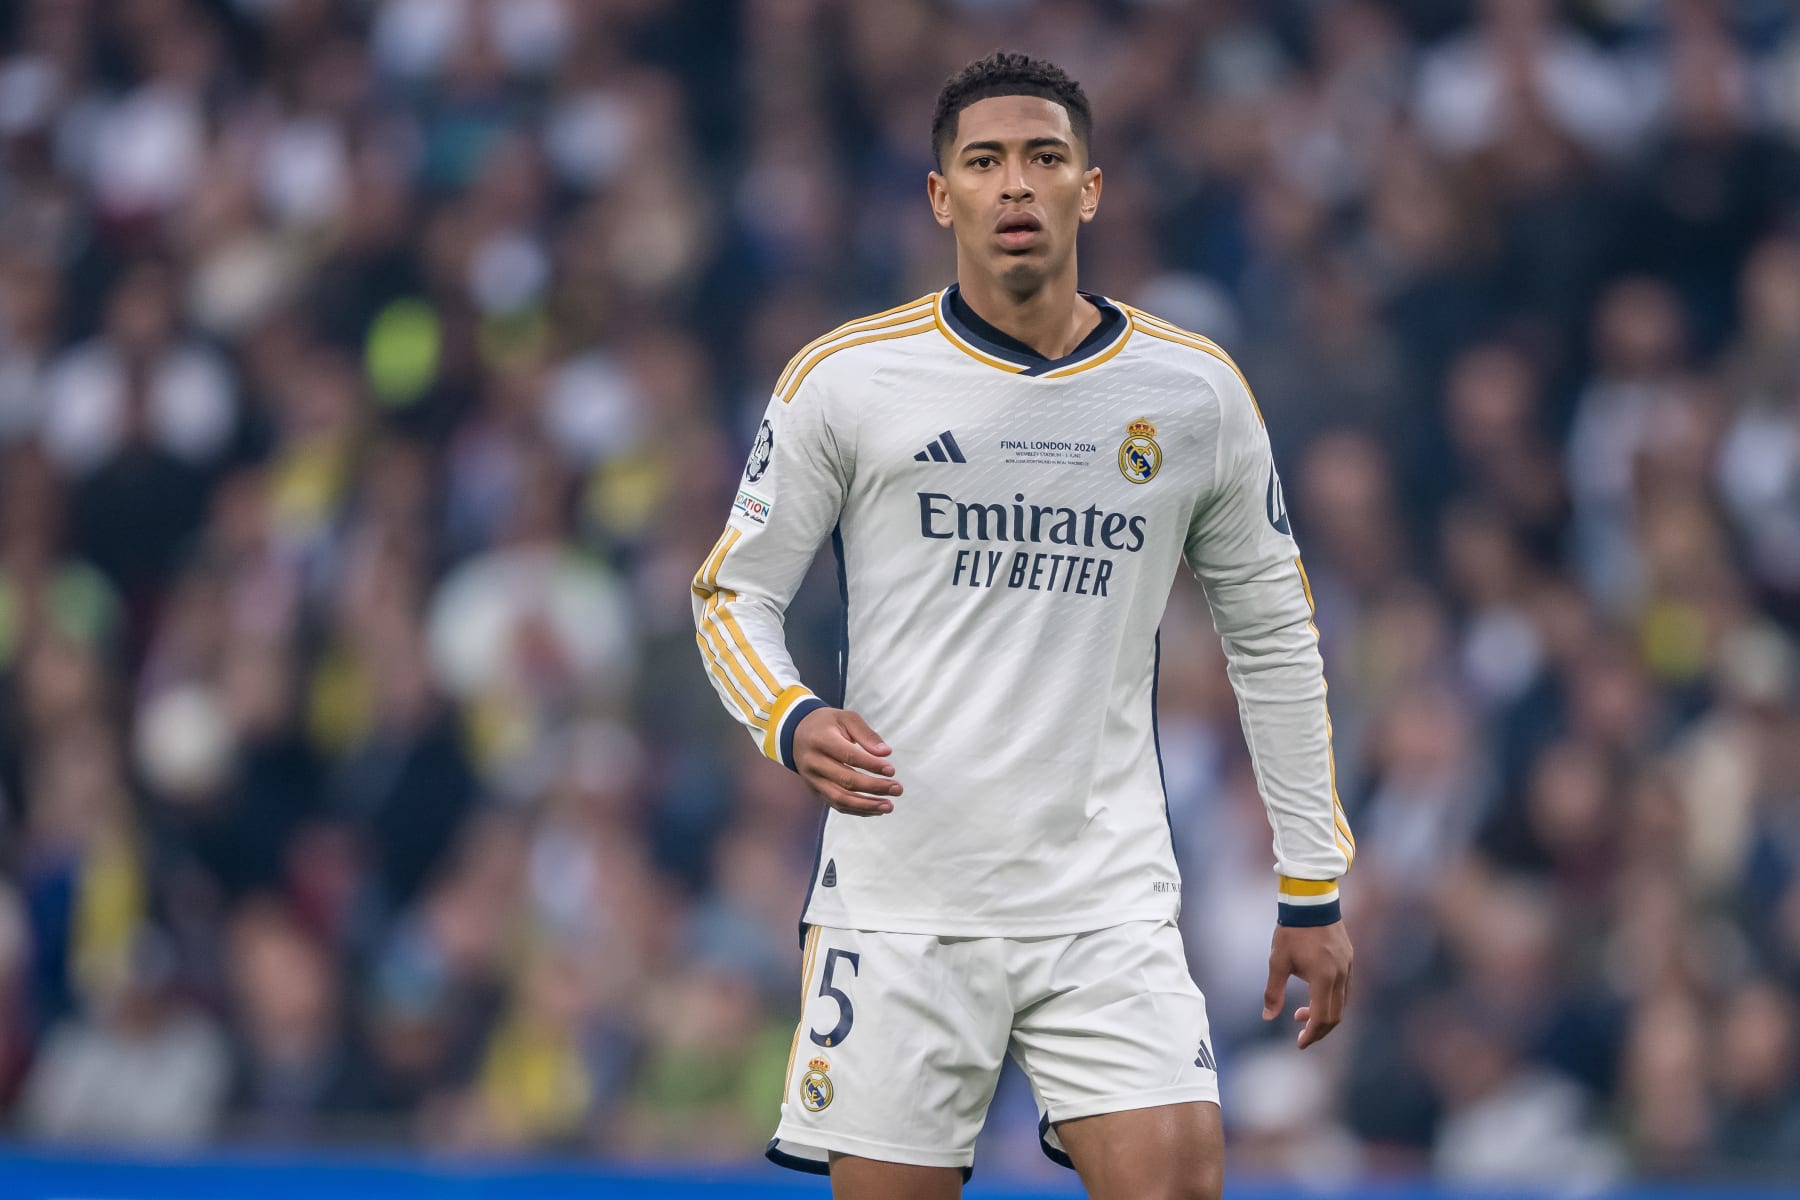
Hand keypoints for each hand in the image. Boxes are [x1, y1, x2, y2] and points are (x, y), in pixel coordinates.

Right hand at [792, 707, 901, 816]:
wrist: (796, 733)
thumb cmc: (826, 724)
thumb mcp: (846, 718)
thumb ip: (866, 734)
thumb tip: (885, 753)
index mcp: (821, 740)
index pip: (848, 756)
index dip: (871, 765)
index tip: (891, 770)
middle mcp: (814, 762)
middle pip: (846, 780)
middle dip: (874, 787)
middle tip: (897, 789)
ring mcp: (813, 780)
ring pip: (840, 798)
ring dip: (867, 805)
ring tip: (889, 806)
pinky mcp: (815, 790)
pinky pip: (836, 805)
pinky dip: (857, 810)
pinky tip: (875, 809)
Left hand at [1262, 921, 1352, 1049]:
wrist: (1312, 901)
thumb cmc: (1291, 931)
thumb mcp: (1277, 961)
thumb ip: (1273, 991)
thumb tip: (1267, 1018)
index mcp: (1323, 979)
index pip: (1321, 1018)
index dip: (1311, 1035)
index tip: (1300, 1043)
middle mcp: (1340, 976)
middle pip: (1336, 1016)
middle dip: (1318, 1030)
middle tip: (1301, 1035)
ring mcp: (1348, 967)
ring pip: (1343, 1003)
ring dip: (1324, 1015)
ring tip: (1301, 1014)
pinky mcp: (1350, 960)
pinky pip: (1346, 989)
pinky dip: (1332, 1000)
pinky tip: (1315, 997)